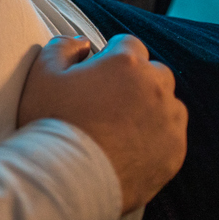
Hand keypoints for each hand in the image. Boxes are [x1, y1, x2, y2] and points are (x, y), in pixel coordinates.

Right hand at [18, 34, 186, 212]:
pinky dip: (156, 137)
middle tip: (108, 99)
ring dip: (150, 108)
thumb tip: (81, 42)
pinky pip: (172, 136)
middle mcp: (156, 87)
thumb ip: (62, 46)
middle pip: (155, 72)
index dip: (110, 54)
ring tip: (121, 126)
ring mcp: (170, 121)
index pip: (128, 43)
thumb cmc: (52, 121)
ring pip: (168, 104)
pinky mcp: (175, 152)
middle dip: (136, 79)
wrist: (69, 177)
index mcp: (125, 63)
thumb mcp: (42, 73)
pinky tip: (130, 147)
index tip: (97, 71)